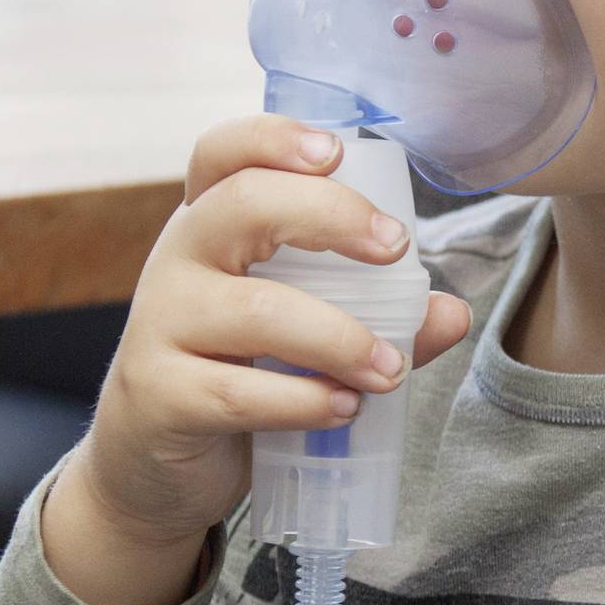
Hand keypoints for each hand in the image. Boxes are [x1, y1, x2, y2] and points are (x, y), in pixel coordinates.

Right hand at [66, 113, 474, 557]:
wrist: (152, 467)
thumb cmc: (235, 375)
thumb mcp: (299, 333)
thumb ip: (377, 317)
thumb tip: (452, 313)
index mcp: (210, 225)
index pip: (223, 154)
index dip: (275, 137)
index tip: (335, 152)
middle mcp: (176, 259)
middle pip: (243, 203)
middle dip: (331, 215)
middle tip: (395, 248)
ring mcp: (159, 325)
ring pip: (257, 310)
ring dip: (340, 338)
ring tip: (389, 369)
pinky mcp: (159, 395)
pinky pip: (239, 392)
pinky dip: (304, 400)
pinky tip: (343, 409)